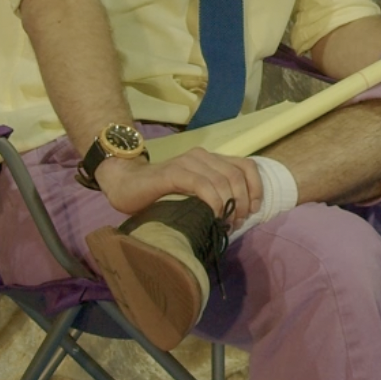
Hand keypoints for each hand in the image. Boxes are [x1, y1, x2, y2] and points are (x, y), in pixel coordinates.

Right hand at [97, 149, 260, 222]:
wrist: (124, 183)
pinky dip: (214, 202)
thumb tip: (238, 216)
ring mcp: (188, 162)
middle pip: (237, 176)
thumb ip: (214, 195)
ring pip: (223, 181)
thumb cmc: (159, 194)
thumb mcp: (194, 193)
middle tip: (237, 222)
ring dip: (230, 205)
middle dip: (243, 201)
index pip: (246, 166)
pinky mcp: (174, 172)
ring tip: (226, 223)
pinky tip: (213, 215)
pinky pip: (203, 185)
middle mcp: (203, 156)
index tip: (255, 209)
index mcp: (211, 159)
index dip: (256, 187)